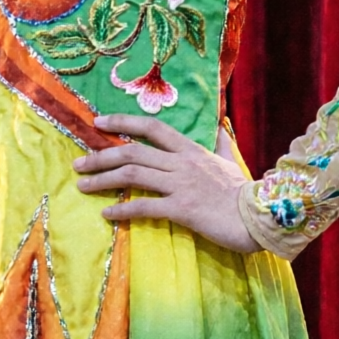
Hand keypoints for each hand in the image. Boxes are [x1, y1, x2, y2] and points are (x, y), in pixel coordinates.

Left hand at [72, 115, 256, 253]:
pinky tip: (107, 214)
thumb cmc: (242, 191)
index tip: (97, 122)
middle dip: (100, 157)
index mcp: (190, 150)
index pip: (152, 128)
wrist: (261, 216)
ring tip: (82, 187)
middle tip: (77, 165)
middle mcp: (182, 163)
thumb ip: (219, 143)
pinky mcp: (182, 209)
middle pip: (132, 153)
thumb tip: (220, 127)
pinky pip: (145, 207)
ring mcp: (181, 185)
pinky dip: (122, 210)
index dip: (122, 122)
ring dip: (102, 181)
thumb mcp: (229, 160)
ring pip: (132, 176)